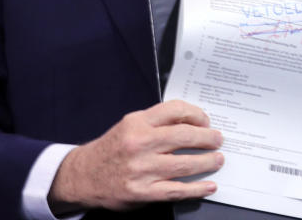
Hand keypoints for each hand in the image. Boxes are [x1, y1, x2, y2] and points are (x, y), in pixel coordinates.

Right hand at [48, 99, 223, 212]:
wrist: (83, 176)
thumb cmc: (111, 149)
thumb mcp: (129, 126)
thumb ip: (156, 122)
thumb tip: (191, 122)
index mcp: (137, 123)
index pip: (175, 110)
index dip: (197, 114)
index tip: (206, 121)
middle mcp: (139, 144)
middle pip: (184, 136)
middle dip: (207, 138)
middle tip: (218, 140)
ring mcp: (142, 170)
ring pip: (184, 164)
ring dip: (207, 162)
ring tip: (217, 160)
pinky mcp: (142, 192)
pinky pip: (176, 190)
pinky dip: (196, 189)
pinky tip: (208, 186)